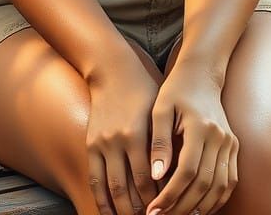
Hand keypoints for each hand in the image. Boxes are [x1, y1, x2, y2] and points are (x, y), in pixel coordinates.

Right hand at [85, 56, 166, 214]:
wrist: (114, 70)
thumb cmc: (145, 89)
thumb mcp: (160, 111)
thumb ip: (166, 143)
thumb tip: (179, 177)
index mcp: (137, 133)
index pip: (148, 179)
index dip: (157, 200)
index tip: (168, 210)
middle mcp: (117, 141)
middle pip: (128, 189)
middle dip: (140, 210)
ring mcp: (102, 144)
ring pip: (110, 189)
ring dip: (122, 210)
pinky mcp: (91, 145)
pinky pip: (95, 180)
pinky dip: (102, 201)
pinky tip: (111, 213)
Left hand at [146, 58, 238, 214]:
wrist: (202, 73)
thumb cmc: (176, 90)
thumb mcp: (160, 109)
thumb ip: (159, 142)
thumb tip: (156, 176)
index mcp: (201, 127)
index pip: (187, 171)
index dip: (170, 194)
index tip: (153, 210)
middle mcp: (220, 137)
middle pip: (204, 184)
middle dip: (182, 206)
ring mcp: (230, 142)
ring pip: (220, 187)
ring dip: (199, 207)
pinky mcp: (234, 147)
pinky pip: (230, 181)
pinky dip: (217, 199)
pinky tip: (199, 208)